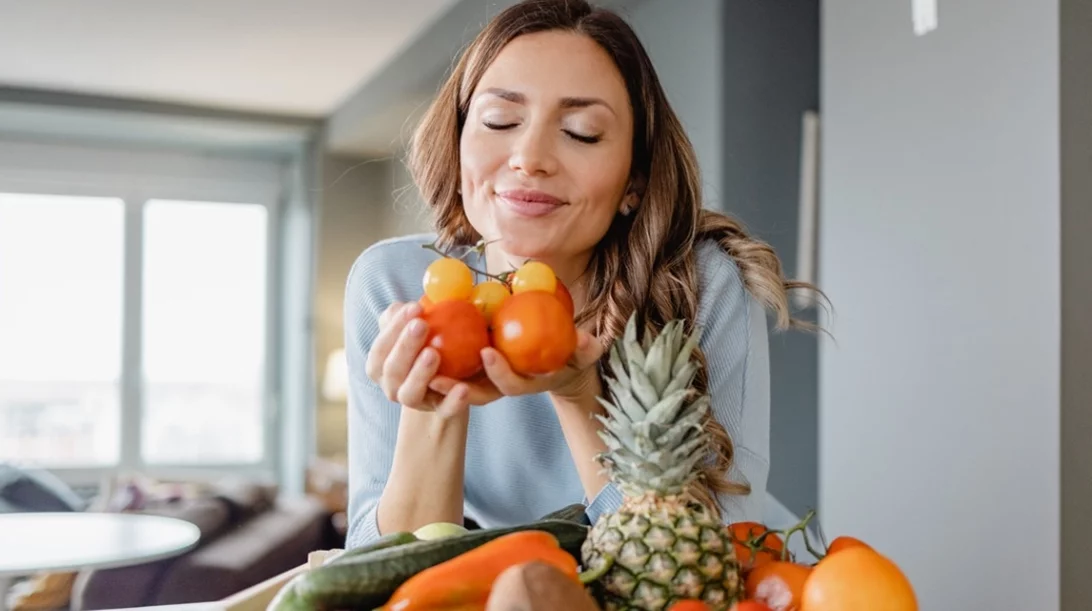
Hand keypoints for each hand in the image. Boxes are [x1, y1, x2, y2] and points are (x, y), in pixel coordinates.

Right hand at [364, 301, 469, 416]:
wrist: (451, 381)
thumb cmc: (429, 344)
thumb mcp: (416, 328)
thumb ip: (407, 315)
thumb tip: (406, 304)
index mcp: (381, 366)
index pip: (381, 348)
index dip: (393, 328)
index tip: (415, 307)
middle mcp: (392, 387)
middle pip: (392, 370)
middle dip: (404, 346)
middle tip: (422, 324)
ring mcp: (416, 402)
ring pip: (410, 394)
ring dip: (419, 373)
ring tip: (434, 353)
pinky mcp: (441, 413)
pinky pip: (445, 410)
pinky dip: (452, 402)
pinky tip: (463, 388)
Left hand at [427, 329, 606, 405]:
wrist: (555, 359)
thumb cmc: (569, 352)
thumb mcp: (582, 350)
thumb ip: (585, 348)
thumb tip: (588, 341)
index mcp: (526, 383)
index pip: (510, 386)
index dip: (499, 372)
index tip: (487, 351)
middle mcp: (501, 387)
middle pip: (475, 394)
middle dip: (455, 386)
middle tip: (436, 367)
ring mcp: (486, 382)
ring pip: (457, 387)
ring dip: (437, 378)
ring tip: (419, 359)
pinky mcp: (473, 372)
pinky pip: (451, 370)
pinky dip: (434, 361)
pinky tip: (418, 341)